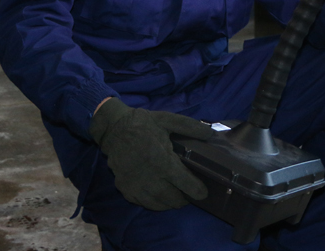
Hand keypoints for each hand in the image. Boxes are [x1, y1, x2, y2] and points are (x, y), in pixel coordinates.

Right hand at [89, 97, 213, 210]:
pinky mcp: (126, 189)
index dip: (199, 191)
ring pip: (160, 205)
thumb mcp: (167, 120)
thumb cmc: (143, 124)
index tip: (204, 192)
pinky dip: (155, 202)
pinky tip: (159, 194)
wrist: (113, 129)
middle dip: (185, 198)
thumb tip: (211, 133)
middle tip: (189, 191)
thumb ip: (190, 126)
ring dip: (171, 202)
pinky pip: (145, 204)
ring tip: (176, 194)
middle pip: (175, 199)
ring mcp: (137, 186)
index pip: (187, 185)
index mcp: (163, 161)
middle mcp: (151, 178)